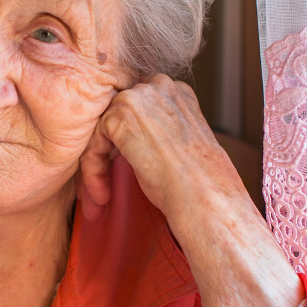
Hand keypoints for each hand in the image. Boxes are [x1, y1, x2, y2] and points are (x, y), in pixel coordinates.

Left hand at [78, 75, 303, 306]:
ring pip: (98, 125)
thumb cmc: (208, 203)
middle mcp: (167, 90)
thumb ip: (160, 146)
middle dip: (103, 153)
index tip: (118, 182)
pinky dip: (92, 170)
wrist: (215, 216)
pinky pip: (93, 137)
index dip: (119, 145)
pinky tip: (103, 199)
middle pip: (112, 113)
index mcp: (183, 100)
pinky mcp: (128, 116)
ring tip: (103, 200)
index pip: (134, 108)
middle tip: (105, 192)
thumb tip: (136, 152)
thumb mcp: (182, 165)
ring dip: (95, 165)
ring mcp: (148, 99)